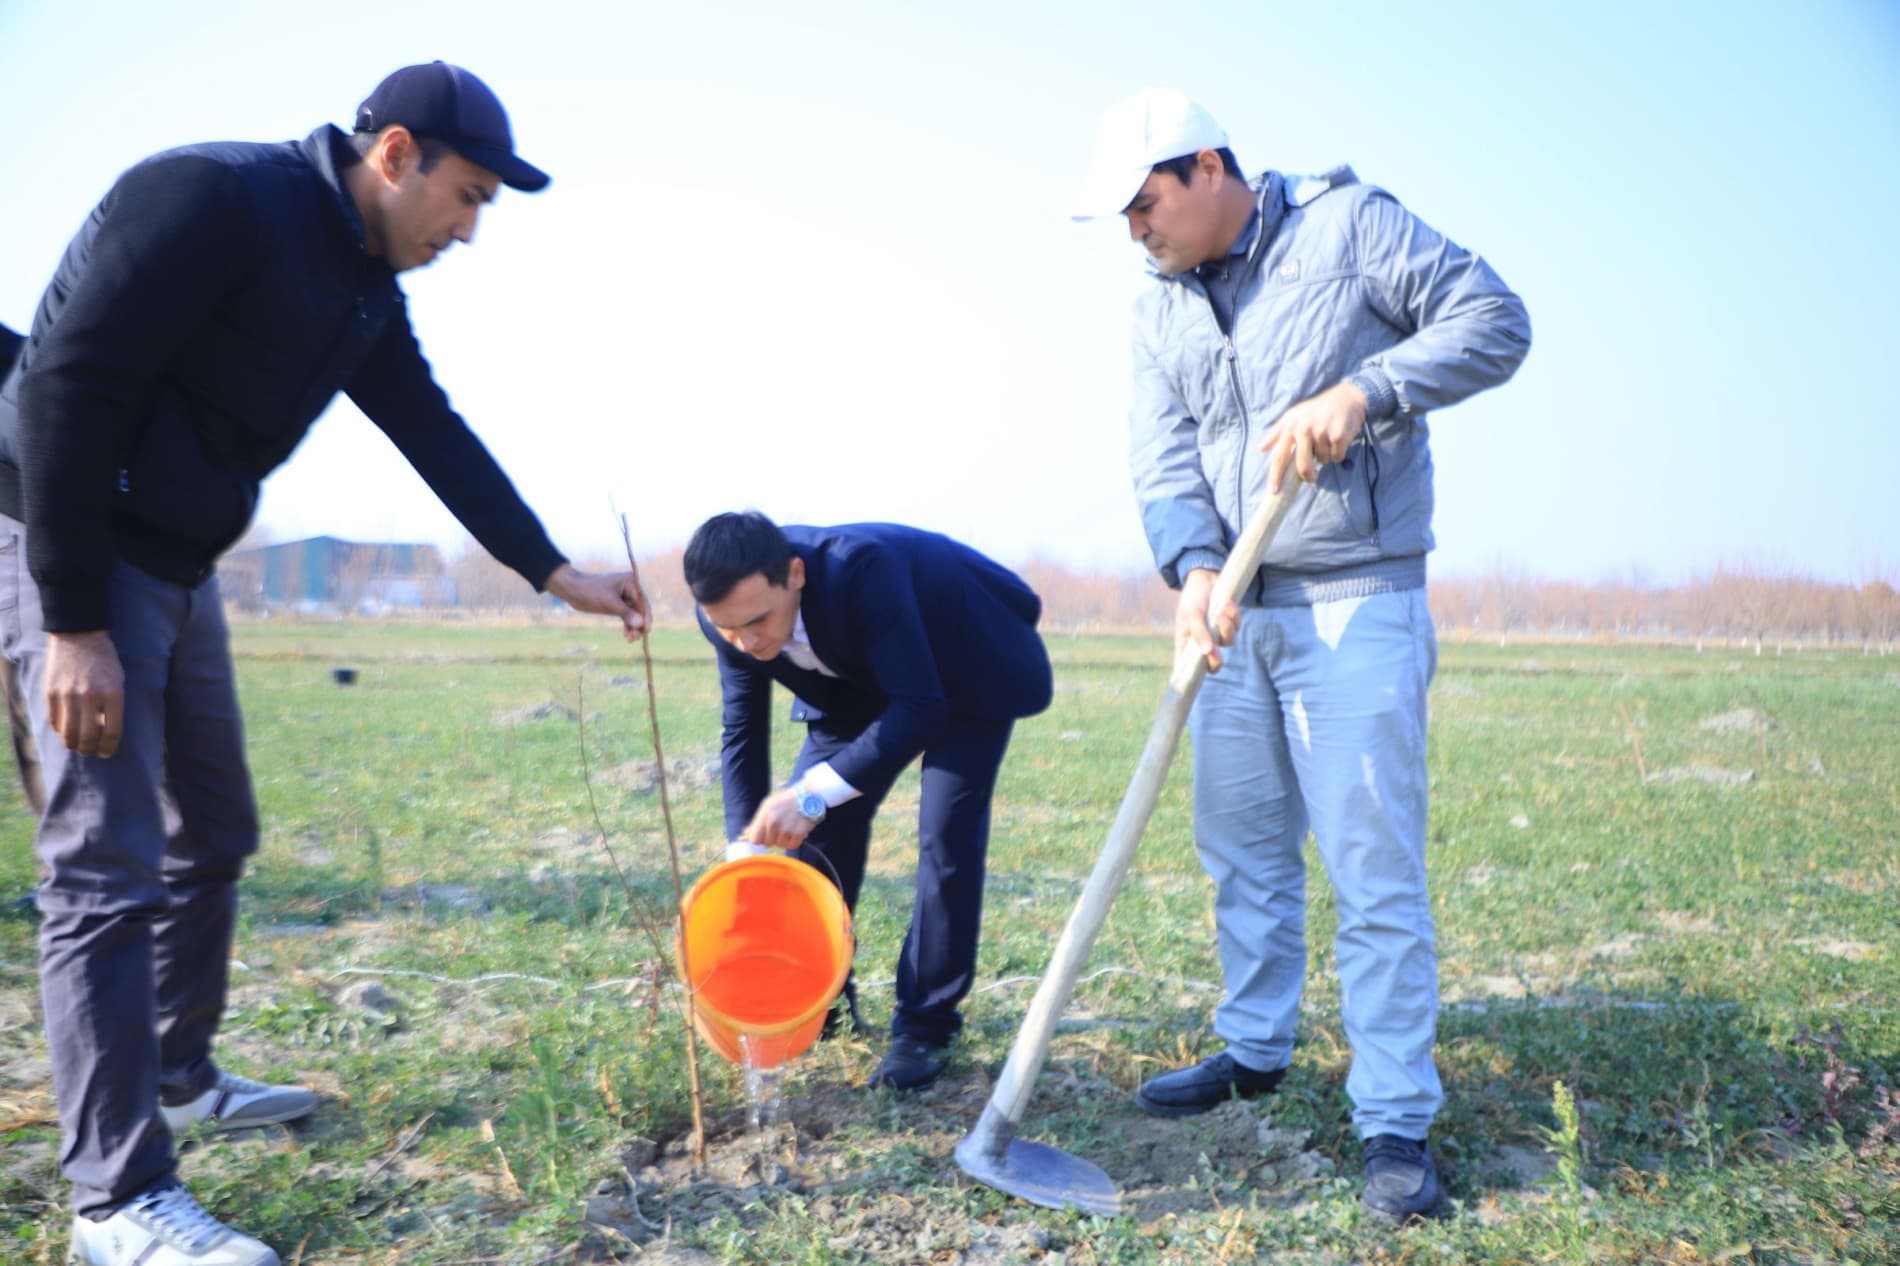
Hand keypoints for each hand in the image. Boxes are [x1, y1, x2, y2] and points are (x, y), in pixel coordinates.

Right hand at [44, 630, 123, 757]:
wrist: (80, 635)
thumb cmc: (104, 660)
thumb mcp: (118, 680)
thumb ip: (112, 706)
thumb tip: (104, 732)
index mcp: (113, 694)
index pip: (112, 731)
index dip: (109, 747)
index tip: (106, 753)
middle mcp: (91, 697)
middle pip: (89, 736)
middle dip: (90, 750)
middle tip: (90, 752)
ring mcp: (68, 695)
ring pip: (69, 733)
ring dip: (73, 745)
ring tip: (76, 746)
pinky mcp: (51, 692)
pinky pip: (54, 720)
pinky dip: (59, 730)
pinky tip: (64, 730)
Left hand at [543, 563, 649, 639]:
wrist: (572, 590)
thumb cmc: (590, 591)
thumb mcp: (609, 603)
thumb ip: (626, 613)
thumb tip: (641, 624)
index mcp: (631, 582)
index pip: (643, 602)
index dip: (646, 616)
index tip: (647, 630)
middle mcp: (630, 589)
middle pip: (640, 610)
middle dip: (639, 624)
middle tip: (636, 638)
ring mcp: (624, 598)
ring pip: (634, 615)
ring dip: (633, 627)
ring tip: (630, 639)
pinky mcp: (617, 606)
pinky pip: (626, 617)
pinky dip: (627, 626)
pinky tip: (626, 635)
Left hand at [742, 787, 819, 850]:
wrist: (808, 796)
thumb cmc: (785, 802)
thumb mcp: (768, 806)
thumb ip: (757, 821)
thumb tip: (746, 834)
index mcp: (765, 815)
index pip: (755, 840)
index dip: (759, 838)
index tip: (764, 835)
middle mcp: (774, 822)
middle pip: (767, 844)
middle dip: (772, 838)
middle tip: (779, 828)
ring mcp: (787, 829)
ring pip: (780, 845)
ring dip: (784, 839)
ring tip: (789, 827)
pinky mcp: (799, 833)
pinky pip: (792, 846)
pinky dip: (794, 841)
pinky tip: (795, 830)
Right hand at [1176, 568, 1237, 673]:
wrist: (1206, 576)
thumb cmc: (1193, 597)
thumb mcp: (1191, 613)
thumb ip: (1199, 632)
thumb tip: (1207, 652)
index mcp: (1186, 645)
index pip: (1186, 671)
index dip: (1189, 681)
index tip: (1192, 687)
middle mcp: (1202, 643)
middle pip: (1213, 666)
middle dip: (1216, 659)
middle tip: (1216, 653)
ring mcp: (1217, 634)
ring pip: (1229, 642)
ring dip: (1227, 627)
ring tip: (1221, 611)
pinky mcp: (1229, 624)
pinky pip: (1237, 626)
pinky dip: (1233, 616)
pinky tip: (1226, 604)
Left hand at [1260, 380, 1368, 493]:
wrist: (1346, 398)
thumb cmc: (1317, 410)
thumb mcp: (1294, 416)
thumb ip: (1277, 433)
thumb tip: (1261, 448)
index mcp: (1290, 426)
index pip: (1279, 456)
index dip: (1275, 475)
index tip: (1273, 491)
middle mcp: (1304, 429)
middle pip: (1302, 465)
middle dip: (1308, 475)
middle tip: (1312, 477)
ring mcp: (1321, 432)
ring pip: (1322, 461)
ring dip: (1327, 456)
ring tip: (1328, 440)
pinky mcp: (1338, 436)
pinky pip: (1336, 457)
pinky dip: (1338, 453)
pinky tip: (1338, 440)